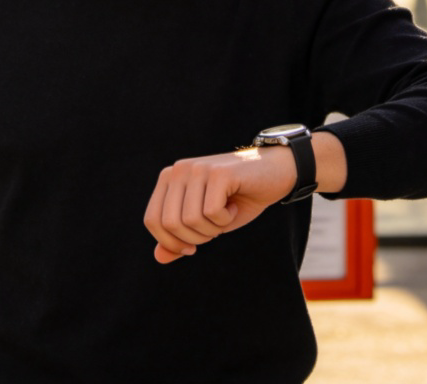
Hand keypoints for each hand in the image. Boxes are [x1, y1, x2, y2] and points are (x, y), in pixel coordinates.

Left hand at [143, 145, 295, 263]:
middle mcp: (178, 170)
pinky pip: (212, 212)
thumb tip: (159, 258)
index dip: (171, 243)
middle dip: (194, 238)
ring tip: (224, 213)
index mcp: (168, 179)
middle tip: (213, 228)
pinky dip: (226, 219)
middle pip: (170, 224)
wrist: (274, 173)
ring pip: (191, 220)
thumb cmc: (237, 200)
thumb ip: (181, 239)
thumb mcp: (206, 225)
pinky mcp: (219, 172)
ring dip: (213, 229)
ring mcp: (198, 168)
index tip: (192, 246)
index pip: (152, 220)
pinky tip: (233, 205)